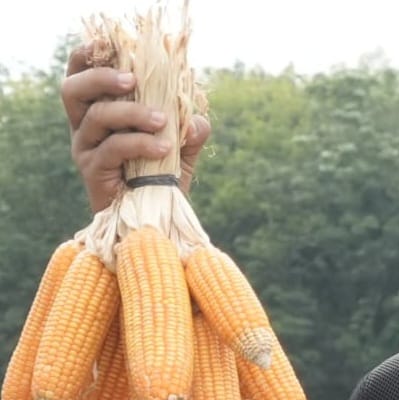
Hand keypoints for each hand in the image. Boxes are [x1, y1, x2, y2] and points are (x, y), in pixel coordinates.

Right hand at [61, 45, 210, 214]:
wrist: (154, 226)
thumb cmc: (161, 182)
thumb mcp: (179, 151)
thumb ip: (188, 131)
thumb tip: (196, 120)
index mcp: (95, 112)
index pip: (79, 75)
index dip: (88, 56)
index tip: (109, 45)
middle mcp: (82, 128)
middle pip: (73, 89)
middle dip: (102, 78)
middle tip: (134, 79)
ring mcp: (84, 150)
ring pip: (97, 116)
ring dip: (132, 112)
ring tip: (163, 121)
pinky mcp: (93, 173)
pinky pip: (112, 148)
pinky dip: (140, 143)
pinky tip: (164, 148)